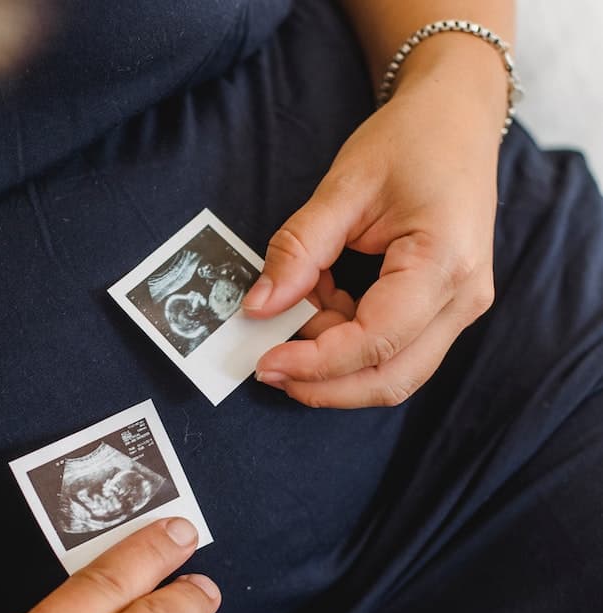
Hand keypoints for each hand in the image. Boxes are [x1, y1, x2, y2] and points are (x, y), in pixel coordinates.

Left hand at [244, 48, 502, 408]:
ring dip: (334, 361)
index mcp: (445, 263)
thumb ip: (298, 250)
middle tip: (269, 367)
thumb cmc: (410, 140)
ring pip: (391, 373)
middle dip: (324, 385)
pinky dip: (346, 342)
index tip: (265, 361)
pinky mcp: (443, 310)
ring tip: (299, 309)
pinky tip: (323, 303)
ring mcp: (459, 309)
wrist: (458, 118)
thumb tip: (257, 308)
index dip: (315, 363)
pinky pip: (392, 350)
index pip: (374, 342)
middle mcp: (463, 299)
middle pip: (390, 379)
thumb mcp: (344, 186)